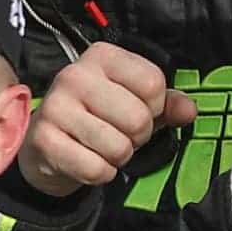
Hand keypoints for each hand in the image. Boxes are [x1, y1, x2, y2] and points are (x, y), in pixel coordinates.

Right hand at [17, 42, 196, 196]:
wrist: (45, 143)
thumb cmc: (95, 117)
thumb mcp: (133, 100)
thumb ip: (166, 103)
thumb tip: (188, 112)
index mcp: (101, 57)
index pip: (153, 83)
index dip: (154, 107)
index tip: (135, 110)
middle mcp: (73, 76)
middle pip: (138, 117)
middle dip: (137, 136)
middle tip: (119, 134)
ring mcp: (55, 108)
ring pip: (118, 146)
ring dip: (118, 157)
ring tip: (102, 148)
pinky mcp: (43, 140)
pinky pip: (95, 168)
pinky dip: (100, 174)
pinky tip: (87, 162)